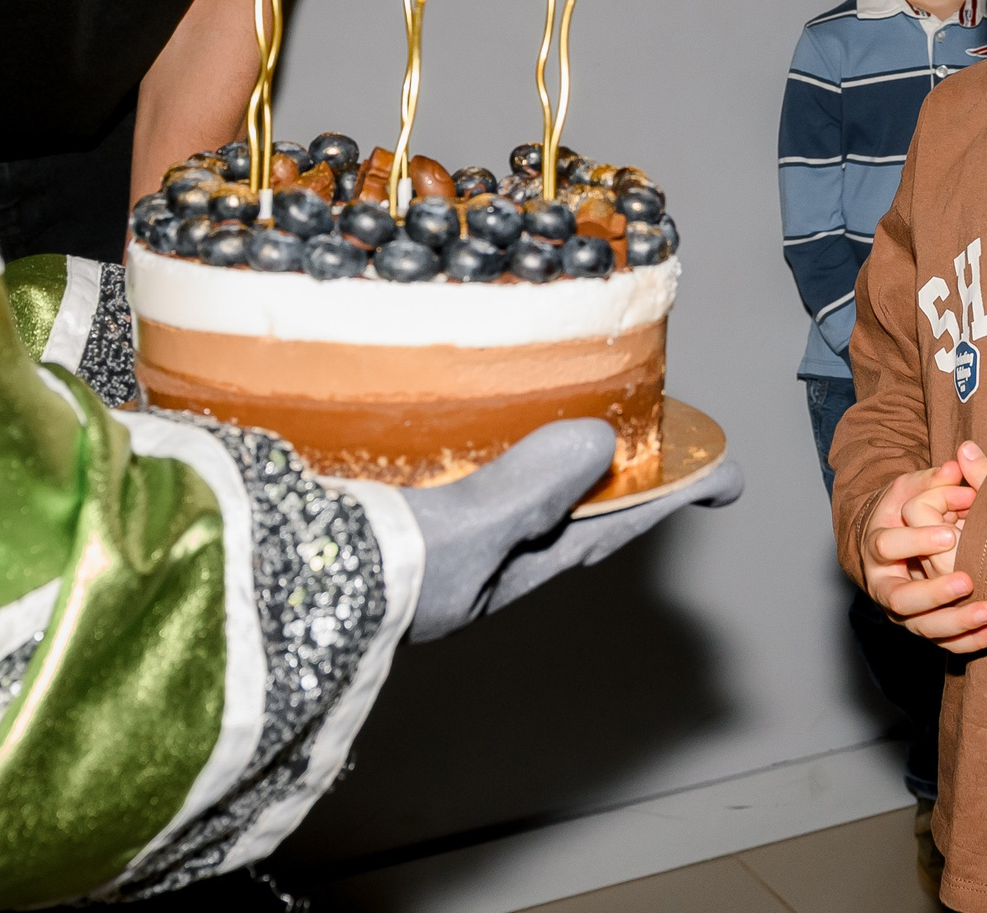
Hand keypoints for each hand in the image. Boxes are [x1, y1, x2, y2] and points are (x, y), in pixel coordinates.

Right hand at [399, 419, 743, 640]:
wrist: (259, 583)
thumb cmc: (367, 572)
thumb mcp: (467, 530)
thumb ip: (533, 485)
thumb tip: (600, 440)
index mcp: (502, 574)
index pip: (607, 529)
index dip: (667, 496)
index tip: (727, 476)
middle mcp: (472, 557)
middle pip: (565, 504)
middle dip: (612, 467)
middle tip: (658, 426)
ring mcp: (428, 527)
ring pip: (507, 480)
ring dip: (542, 445)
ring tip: (576, 404)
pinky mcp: (381, 497)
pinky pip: (447, 461)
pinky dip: (472, 433)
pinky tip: (463, 405)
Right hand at [863, 462, 986, 653]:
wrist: (890, 548)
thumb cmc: (902, 515)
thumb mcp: (908, 491)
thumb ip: (931, 481)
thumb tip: (955, 467)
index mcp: (877, 548)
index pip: (887, 547)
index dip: (916, 541)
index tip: (950, 534)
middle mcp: (885, 585)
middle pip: (901, 599)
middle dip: (935, 593)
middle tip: (968, 582)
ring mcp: (904, 613)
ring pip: (924, 628)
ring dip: (958, 623)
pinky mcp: (924, 628)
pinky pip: (946, 644)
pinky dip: (971, 641)